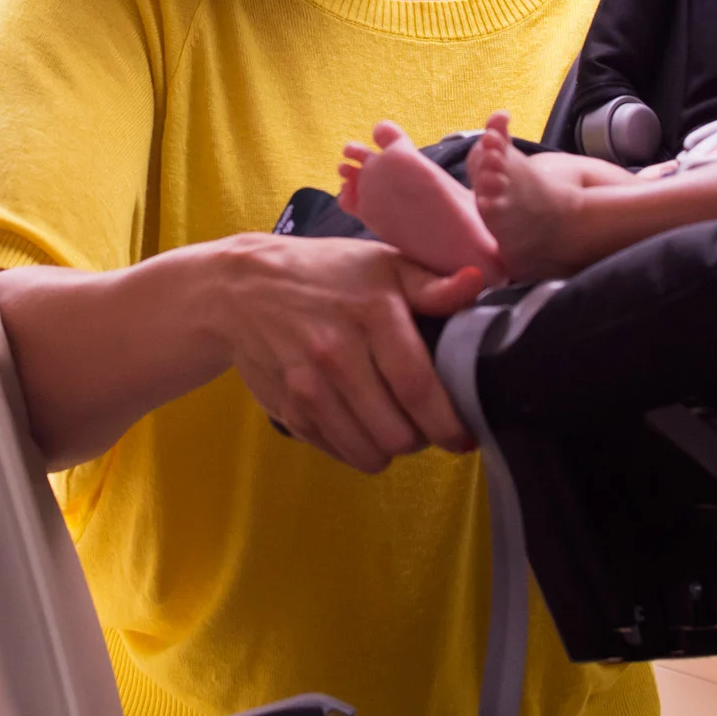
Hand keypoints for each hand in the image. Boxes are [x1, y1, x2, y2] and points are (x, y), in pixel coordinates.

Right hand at [211, 233, 485, 471]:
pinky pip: (336, 452)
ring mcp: (308, 386)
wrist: (241, 288)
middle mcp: (338, 355)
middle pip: (396, 433)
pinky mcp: (287, 409)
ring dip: (389, 448)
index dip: (448, 423)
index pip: (418, 388)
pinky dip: (355, 447)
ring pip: (367, 452)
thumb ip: (432, 284)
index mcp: (373, 315)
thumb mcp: (382, 263)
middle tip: (426, 425)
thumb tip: (476, 283)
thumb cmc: (325, 273)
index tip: (463, 437)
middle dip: (422, 439)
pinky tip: (360, 421)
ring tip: (395, 424)